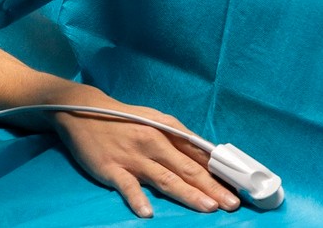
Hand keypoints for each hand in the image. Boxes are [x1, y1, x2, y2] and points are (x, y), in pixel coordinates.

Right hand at [46, 83, 240, 217]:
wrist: (83, 111)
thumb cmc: (125, 119)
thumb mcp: (156, 121)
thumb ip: (179, 138)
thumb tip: (206, 154)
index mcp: (167, 132)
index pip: (199, 155)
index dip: (219, 171)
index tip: (238, 185)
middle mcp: (155, 144)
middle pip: (188, 169)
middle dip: (212, 187)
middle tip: (232, 203)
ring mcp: (134, 158)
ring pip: (166, 179)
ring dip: (188, 194)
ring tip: (207, 206)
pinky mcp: (112, 168)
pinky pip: (127, 186)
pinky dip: (137, 199)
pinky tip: (148, 212)